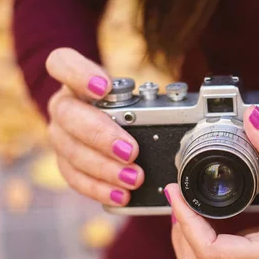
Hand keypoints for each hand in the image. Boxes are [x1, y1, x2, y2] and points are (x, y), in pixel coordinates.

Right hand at [45, 48, 143, 205]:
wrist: (101, 122)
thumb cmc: (120, 105)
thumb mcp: (131, 94)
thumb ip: (148, 98)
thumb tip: (198, 108)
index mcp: (74, 79)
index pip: (61, 63)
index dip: (78, 74)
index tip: (104, 87)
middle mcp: (63, 105)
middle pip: (68, 115)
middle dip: (101, 135)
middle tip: (131, 150)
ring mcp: (60, 135)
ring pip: (70, 151)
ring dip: (104, 168)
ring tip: (134, 178)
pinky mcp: (65, 161)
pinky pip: (74, 177)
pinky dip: (98, 188)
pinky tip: (120, 195)